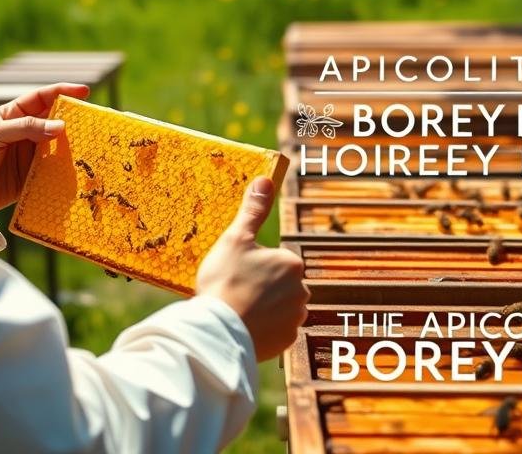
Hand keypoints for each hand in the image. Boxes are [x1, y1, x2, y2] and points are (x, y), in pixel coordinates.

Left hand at [0, 83, 89, 228]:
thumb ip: (25, 128)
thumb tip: (60, 126)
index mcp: (13, 115)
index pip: (41, 98)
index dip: (62, 92)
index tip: (84, 91)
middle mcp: (25, 133)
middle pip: (55, 120)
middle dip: (74, 118)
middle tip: (93, 120)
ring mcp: (31, 155)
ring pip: (59, 145)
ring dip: (73, 144)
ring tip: (90, 144)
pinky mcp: (35, 177)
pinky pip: (55, 169)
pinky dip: (67, 168)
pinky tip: (77, 167)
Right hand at [196, 177, 309, 361]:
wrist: (219, 330)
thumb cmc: (225, 280)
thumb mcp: (236, 238)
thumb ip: (253, 210)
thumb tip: (265, 179)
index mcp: (292, 263)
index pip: (275, 259)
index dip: (253, 265)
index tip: (236, 272)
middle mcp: (302, 291)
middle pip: (279, 284)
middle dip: (261, 287)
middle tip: (234, 291)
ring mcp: (295, 319)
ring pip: (278, 308)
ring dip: (263, 309)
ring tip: (237, 310)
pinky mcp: (286, 342)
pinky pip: (275, 330)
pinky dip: (262, 329)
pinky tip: (243, 326)